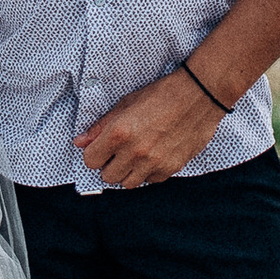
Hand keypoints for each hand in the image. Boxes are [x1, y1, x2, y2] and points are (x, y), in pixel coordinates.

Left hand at [74, 67, 229, 192]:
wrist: (199, 95)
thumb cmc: (163, 94)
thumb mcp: (126, 104)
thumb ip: (100, 126)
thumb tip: (80, 141)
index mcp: (119, 133)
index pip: (90, 160)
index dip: (94, 154)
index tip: (101, 148)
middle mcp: (135, 152)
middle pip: (107, 176)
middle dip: (109, 165)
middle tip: (119, 151)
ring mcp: (154, 163)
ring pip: (128, 183)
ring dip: (128, 172)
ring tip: (136, 154)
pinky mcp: (171, 168)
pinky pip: (151, 181)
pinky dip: (149, 172)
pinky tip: (154, 154)